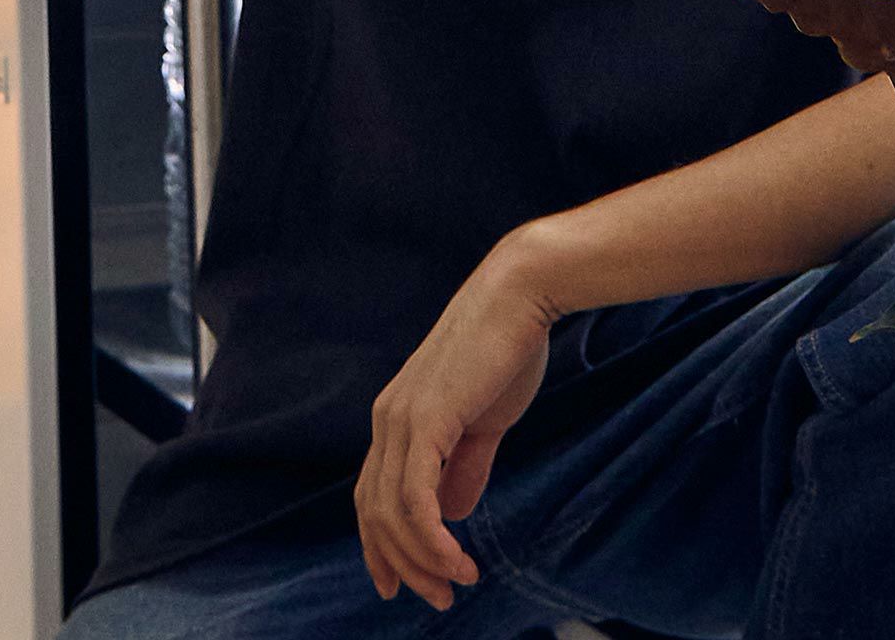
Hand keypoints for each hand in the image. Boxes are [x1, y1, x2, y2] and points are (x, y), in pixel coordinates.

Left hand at [356, 238, 554, 612]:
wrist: (520, 295)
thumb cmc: (508, 349)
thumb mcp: (485, 418)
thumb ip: (466, 463)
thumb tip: (452, 512)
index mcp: (397, 416)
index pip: (373, 494)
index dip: (382, 544)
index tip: (403, 585)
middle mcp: (387, 419)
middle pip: (375, 511)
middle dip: (403, 563)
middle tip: (439, 599)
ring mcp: (401, 418)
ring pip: (392, 512)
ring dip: (422, 559)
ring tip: (456, 585)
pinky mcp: (425, 419)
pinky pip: (415, 498)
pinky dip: (432, 539)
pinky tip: (457, 558)